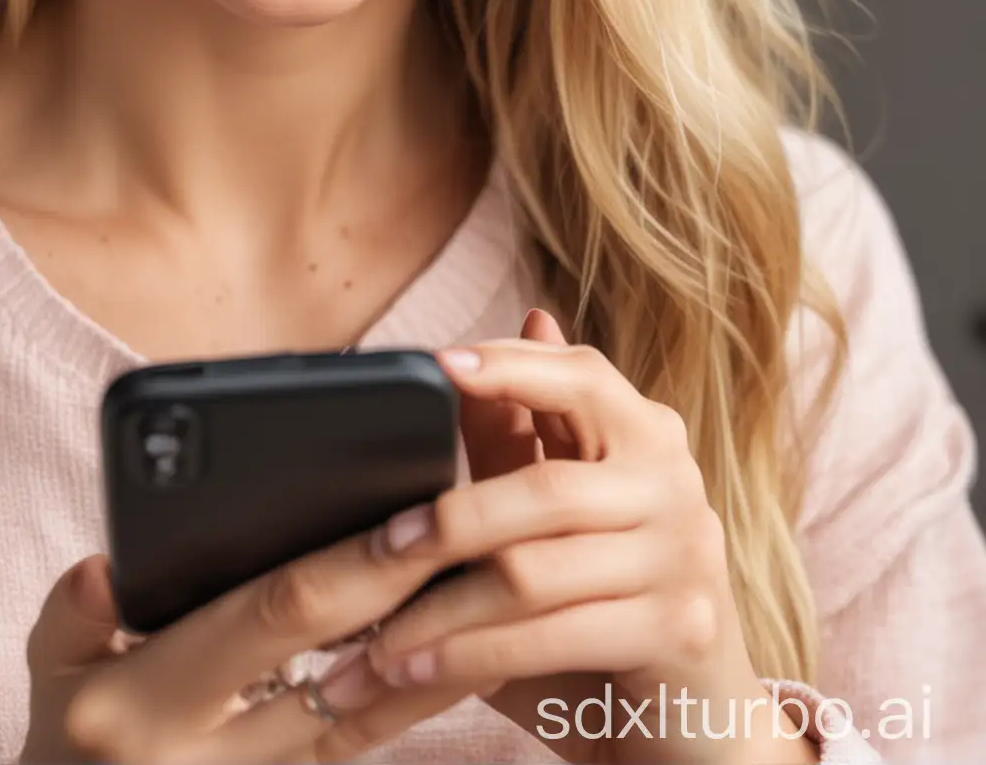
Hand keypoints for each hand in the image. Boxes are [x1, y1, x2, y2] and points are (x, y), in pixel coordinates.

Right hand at [18, 516, 504, 762]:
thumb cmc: (68, 740)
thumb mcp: (47, 672)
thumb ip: (72, 612)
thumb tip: (107, 566)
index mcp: (141, 705)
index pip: (266, 620)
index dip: (347, 569)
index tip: (412, 522)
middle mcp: (206, 758)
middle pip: (337, 672)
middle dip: (413, 602)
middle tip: (479, 542)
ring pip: (364, 725)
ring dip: (434, 661)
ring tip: (497, 599)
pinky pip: (358, 753)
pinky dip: (409, 704)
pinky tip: (459, 659)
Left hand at [353, 312, 816, 763]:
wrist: (702, 720)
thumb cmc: (606, 599)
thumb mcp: (556, 516)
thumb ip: (514, 438)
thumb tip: (457, 360)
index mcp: (646, 433)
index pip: (579, 376)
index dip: (511, 365)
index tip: (441, 363)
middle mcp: (674, 481)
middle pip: (545, 486)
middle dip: (452, 519)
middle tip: (381, 546)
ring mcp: (684, 555)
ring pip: (535, 571)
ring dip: (444, 610)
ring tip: (377, 637)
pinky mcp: (680, 630)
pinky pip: (553, 636)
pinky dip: (472, 656)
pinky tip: (417, 669)